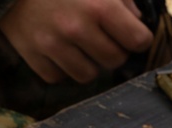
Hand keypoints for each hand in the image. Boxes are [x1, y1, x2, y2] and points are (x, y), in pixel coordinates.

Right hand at [0, 0, 153, 83]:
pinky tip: (59, 50)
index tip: (133, 35)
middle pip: (114, 60)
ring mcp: (52, 45)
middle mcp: (76, 29)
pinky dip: (61, 67)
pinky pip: (59, 77)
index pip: (137, 40)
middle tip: (105, 39)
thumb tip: (136, 23)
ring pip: (88, 75)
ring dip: (89, 63)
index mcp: (99, 6)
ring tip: (82, 47)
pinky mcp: (33, 57)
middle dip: (114, 51)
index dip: (139, 38)